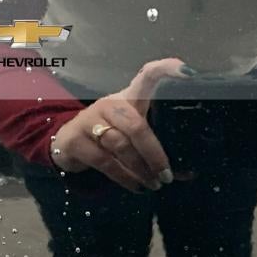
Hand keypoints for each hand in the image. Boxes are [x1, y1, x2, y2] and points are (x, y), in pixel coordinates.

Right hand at [51, 58, 188, 192]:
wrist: (68, 143)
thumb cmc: (110, 136)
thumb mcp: (132, 135)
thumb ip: (155, 149)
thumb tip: (188, 173)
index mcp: (129, 98)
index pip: (148, 75)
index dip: (167, 69)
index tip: (188, 72)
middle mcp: (110, 104)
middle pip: (136, 126)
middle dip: (154, 154)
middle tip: (167, 176)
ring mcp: (90, 120)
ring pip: (120, 145)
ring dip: (140, 170)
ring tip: (154, 185)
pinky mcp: (76, 140)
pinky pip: (104, 161)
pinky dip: (124, 177)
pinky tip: (136, 187)